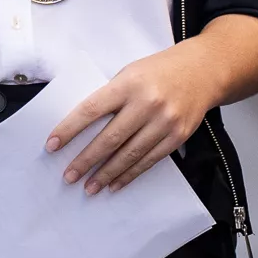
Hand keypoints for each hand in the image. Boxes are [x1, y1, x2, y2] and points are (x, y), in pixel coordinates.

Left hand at [48, 42, 222, 193]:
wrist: (204, 71)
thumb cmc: (159, 71)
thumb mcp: (129, 73)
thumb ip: (109, 96)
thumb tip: (82, 127)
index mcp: (128, 84)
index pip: (91, 110)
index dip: (69, 129)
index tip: (52, 145)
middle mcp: (147, 104)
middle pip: (110, 138)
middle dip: (86, 160)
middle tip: (69, 176)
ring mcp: (165, 122)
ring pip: (130, 154)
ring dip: (107, 173)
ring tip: (90, 186)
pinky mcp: (178, 136)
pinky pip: (149, 160)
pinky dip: (131, 174)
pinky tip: (116, 183)